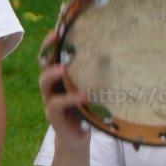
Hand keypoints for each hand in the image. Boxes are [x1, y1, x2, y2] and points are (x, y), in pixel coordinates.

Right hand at [39, 31, 89, 150]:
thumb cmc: (88, 108)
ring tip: (63, 68)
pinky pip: (55, 105)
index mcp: (61, 76)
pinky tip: (81, 96)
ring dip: (52, 73)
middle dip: (48, 50)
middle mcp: (52, 85)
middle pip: (43, 64)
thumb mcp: (93, 88)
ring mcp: (50, 100)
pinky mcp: (53, 116)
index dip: (53, 42)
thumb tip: (122, 54)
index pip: (52, 55)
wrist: (79, 136)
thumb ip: (99, 74)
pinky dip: (68, 99)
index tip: (59, 29)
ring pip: (44, 83)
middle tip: (57, 40)